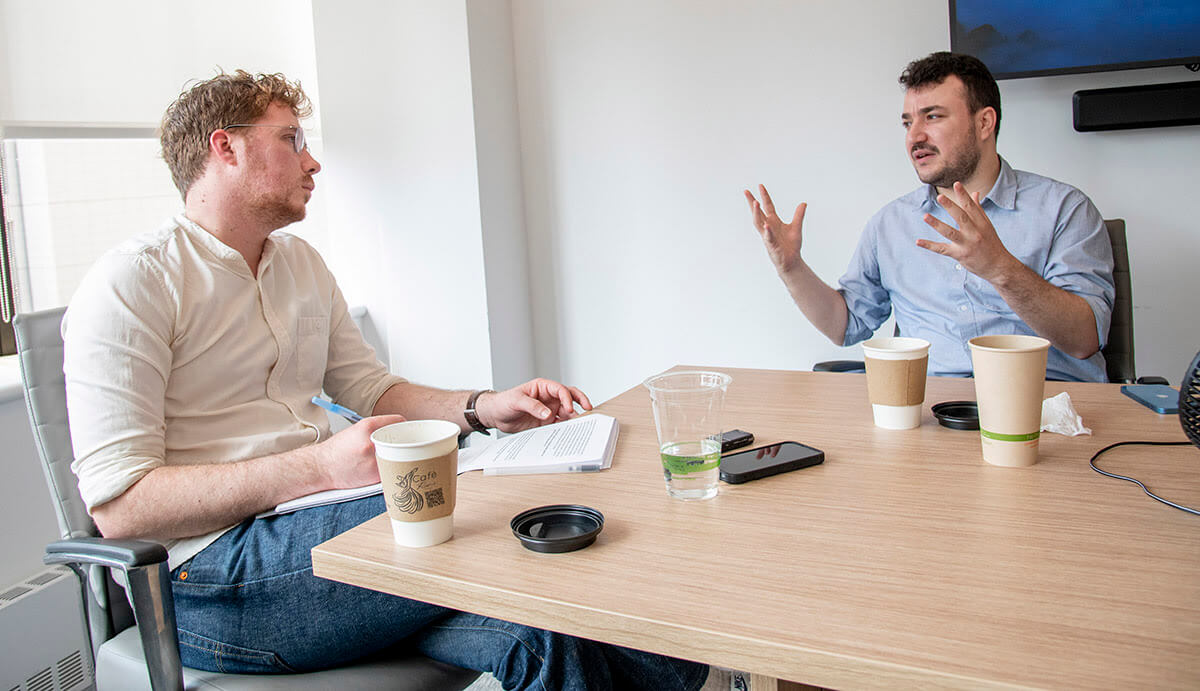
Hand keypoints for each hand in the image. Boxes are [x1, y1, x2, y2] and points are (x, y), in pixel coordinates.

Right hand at [315, 414, 406, 488]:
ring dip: (399, 455)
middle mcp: (371, 443)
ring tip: (392, 455)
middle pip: (402, 439)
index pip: (398, 420)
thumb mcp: (356, 430)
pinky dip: (392, 467)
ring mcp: (374, 461)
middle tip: (404, 442)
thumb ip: (377, 428)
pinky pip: (392, 469)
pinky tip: (385, 466)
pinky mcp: (375, 476)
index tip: (406, 427)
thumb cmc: (338, 449)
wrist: (321, 467)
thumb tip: (400, 428)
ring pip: (399, 455)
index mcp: (366, 427)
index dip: (404, 424)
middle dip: (404, 441)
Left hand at [477, 378, 593, 432]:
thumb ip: (532, 406)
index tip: (568, 409)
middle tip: (588, 409)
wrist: (496, 415)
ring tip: (579, 425)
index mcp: (543, 387)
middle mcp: (549, 397)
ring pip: (567, 412)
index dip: (567, 398)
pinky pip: (560, 424)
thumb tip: (547, 413)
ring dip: (574, 417)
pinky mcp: (547, 422)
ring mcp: (549, 410)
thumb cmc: (504, 402)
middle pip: (570, 397)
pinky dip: (566, 427)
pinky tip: (570, 432)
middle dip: (580, 402)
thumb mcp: (516, 401)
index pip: (560, 390)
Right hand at [745, 184, 806, 273]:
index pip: (768, 206)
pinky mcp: (772, 245)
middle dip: (752, 202)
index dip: (764, 196)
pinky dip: (768, 231)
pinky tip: (767, 225)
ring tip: (755, 203)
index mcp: (774, 222)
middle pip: (758, 213)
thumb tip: (803, 203)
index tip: (760, 185)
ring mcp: (768, 236)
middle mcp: (768, 227)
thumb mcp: (796, 227)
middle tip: (746, 191)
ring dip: (756, 213)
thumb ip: (799, 215)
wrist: (792, 261)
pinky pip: (768, 237)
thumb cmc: (791, 246)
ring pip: (759, 223)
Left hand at [917, 182, 1018, 282]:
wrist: (998, 266)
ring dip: (937, 224)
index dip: (963, 195)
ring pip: (950, 232)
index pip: (971, 207)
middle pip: (961, 217)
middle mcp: (975, 233)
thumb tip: (975, 193)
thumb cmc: (992, 244)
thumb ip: (978, 210)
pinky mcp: (959, 255)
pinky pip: (942, 249)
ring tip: (925, 216)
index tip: (956, 184)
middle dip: (950, 206)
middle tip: (939, 197)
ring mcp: (966, 244)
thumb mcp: (987, 226)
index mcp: (982, 223)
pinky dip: (930, 245)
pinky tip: (918, 241)